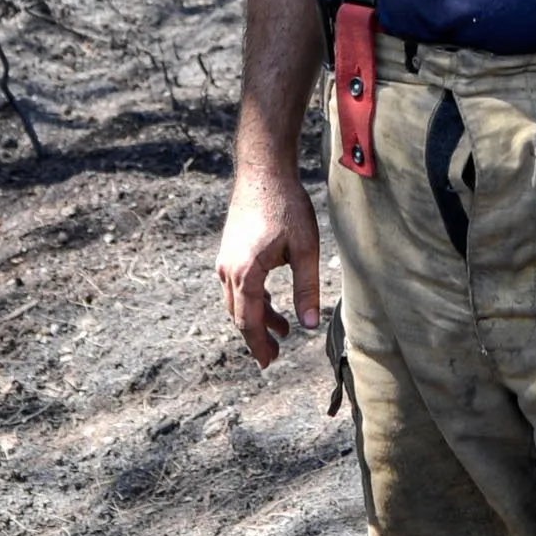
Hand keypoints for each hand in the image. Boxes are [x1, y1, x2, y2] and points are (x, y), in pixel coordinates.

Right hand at [215, 163, 319, 367]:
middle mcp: (228, 270)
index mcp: (245, 273)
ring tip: (283, 330)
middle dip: (257, 337)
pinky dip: (253, 300)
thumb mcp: (304, 249)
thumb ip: (307, 289)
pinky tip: (271, 303)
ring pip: (237, 301)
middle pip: (239, 315)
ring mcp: (225, 260)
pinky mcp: (229, 251)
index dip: (259, 345)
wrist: (263, 171)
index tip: (268, 364)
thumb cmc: (287, 206)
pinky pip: (237, 286)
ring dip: (258, 318)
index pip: (249, 322)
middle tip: (274, 357)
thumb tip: (310, 325)